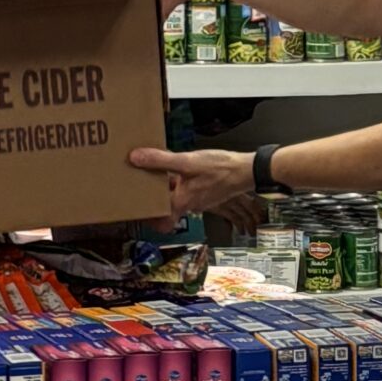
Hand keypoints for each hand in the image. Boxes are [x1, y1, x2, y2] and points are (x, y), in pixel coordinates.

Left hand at [127, 146, 256, 221]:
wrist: (245, 170)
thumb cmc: (220, 169)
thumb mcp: (188, 162)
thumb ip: (161, 160)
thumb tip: (136, 157)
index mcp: (182, 201)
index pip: (162, 222)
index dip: (150, 220)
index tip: (138, 209)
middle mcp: (189, 205)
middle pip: (167, 208)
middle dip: (155, 198)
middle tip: (141, 185)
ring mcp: (199, 199)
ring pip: (177, 198)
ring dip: (167, 188)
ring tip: (156, 172)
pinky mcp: (205, 192)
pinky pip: (187, 190)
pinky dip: (180, 182)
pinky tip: (179, 168)